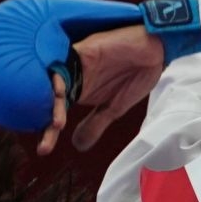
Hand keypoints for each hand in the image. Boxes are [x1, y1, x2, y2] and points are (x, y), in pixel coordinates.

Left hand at [36, 25, 165, 155]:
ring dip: (53, 103)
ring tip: (58, 123)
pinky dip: (60, 76)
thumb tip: (78, 147)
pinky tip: (58, 91)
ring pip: (54, 83)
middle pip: (51, 100)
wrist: (155, 51)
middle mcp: (74, 79)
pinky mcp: (83, 50)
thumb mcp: (116, 106)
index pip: (57, 113)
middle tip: (45, 145)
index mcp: (80, 92)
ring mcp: (77, 65)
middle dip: (45, 121)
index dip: (48, 131)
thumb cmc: (138, 74)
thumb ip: (96, 123)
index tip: (44, 150)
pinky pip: (64, 61)